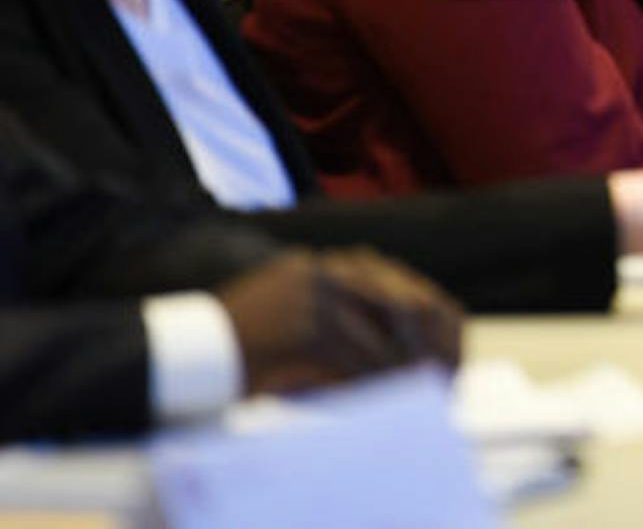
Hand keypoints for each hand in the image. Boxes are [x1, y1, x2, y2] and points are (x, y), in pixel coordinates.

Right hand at [216, 249, 463, 395]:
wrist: (181, 351)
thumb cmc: (234, 342)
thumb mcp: (289, 310)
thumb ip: (336, 310)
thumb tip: (391, 335)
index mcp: (320, 266)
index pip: (390, 278)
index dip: (423, 308)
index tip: (444, 335)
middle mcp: (321, 272)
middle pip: (398, 297)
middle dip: (426, 336)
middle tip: (445, 366)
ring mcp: (313, 297)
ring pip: (380, 330)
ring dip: (402, 363)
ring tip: (420, 386)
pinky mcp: (304, 327)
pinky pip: (354, 355)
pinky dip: (374, 378)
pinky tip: (386, 394)